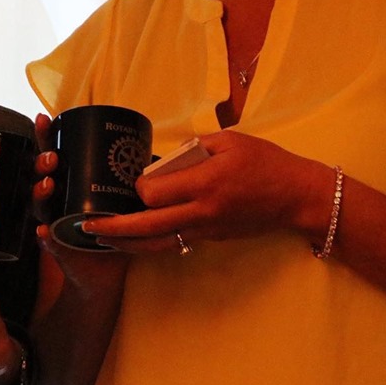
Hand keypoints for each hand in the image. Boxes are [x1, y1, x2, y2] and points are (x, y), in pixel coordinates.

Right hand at [30, 113, 129, 289]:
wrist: (105, 271)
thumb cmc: (112, 228)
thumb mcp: (119, 197)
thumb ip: (127, 176)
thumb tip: (149, 150)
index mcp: (68, 183)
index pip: (53, 154)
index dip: (46, 137)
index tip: (45, 119)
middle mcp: (56, 199)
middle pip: (40, 175)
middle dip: (42, 163)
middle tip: (53, 158)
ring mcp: (52, 222)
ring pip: (39, 204)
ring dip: (40, 192)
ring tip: (49, 184)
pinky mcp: (55, 246)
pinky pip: (46, 240)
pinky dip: (43, 235)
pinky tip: (42, 231)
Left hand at [82, 131, 330, 252]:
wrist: (298, 196)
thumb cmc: (266, 161)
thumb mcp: (230, 141)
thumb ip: (194, 147)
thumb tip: (163, 158)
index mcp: (205, 183)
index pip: (155, 194)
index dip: (137, 188)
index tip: (134, 181)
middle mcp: (203, 211)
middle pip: (149, 226)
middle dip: (115, 228)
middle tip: (87, 226)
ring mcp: (207, 230)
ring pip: (159, 243)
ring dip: (128, 244)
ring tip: (102, 240)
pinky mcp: (212, 239)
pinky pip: (176, 243)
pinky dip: (151, 243)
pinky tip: (134, 240)